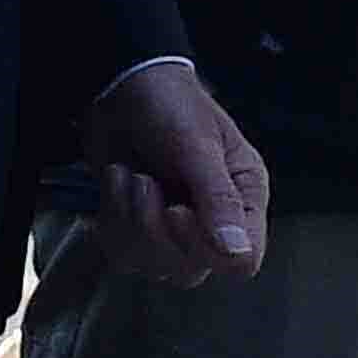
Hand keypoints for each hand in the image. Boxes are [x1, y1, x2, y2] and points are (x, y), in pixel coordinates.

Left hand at [85, 59, 268, 285]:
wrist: (120, 87)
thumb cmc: (169, 104)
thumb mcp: (197, 145)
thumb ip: (218, 197)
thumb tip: (237, 252)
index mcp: (244, 197)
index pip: (243, 260)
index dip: (205, 247)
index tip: (177, 210)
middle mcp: (214, 220)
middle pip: (192, 269)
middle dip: (155, 230)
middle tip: (146, 182)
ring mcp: (175, 229)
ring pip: (153, 266)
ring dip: (130, 220)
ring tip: (130, 176)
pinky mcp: (140, 229)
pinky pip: (124, 256)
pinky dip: (112, 222)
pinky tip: (118, 184)